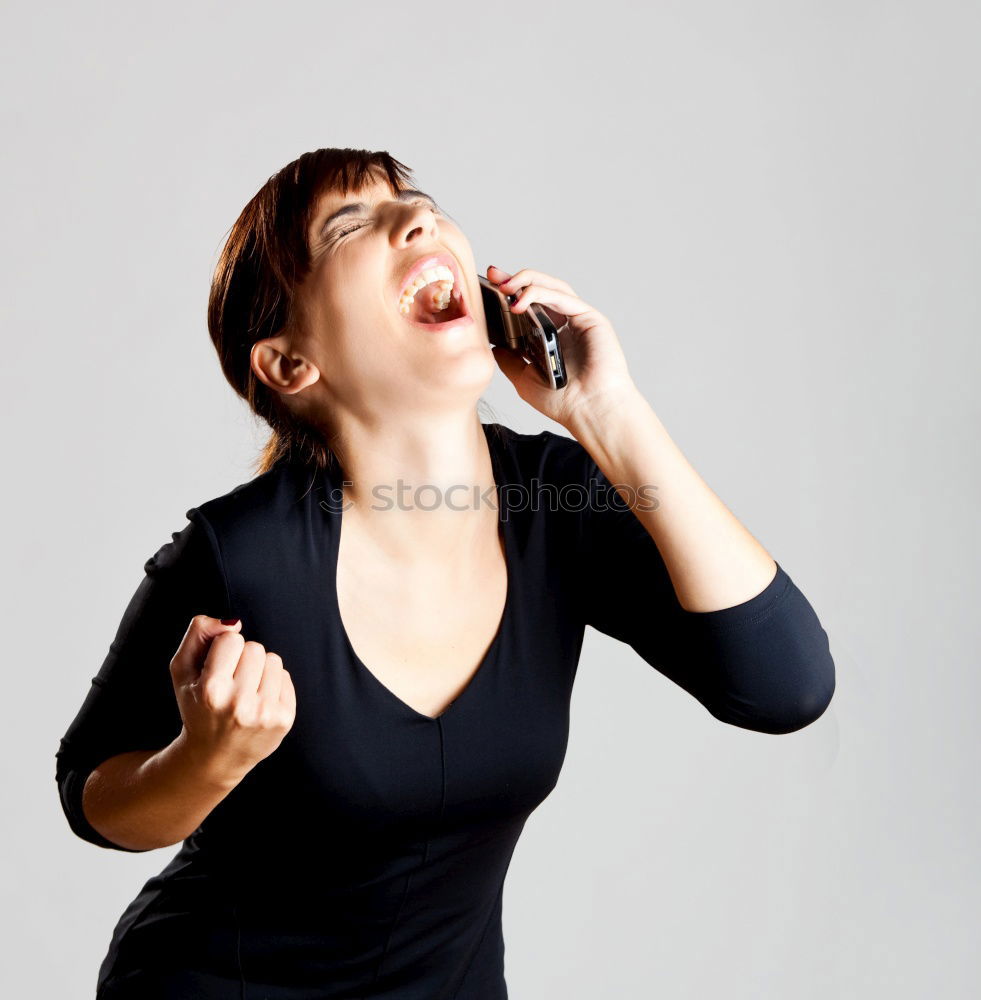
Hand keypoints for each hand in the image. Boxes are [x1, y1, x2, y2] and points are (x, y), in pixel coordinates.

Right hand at [170, 616, 296, 780]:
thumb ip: (198, 634)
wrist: (215, 756)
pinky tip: (258, 702)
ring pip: (273, 660)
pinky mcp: (284, 720)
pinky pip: (285, 677)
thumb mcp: (183, 671)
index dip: (223, 650)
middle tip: (231, 683)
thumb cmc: (197, 707)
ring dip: (260, 670)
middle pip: (255, 647)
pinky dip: (273, 684)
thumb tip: (233, 622)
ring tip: (245, 691)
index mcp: (211, 691)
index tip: (217, 668)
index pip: (231, 639)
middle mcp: (239, 704)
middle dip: (243, 659)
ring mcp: (264, 713)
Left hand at [485, 264, 637, 427]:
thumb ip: (510, 360)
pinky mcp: (591, 318)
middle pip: (540, 290)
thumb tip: (494, 344)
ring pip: (552, 287)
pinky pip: (563, 297)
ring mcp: (579, 320)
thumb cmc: (564, 402)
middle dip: (515, 279)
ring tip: (504, 286)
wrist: (589, 412)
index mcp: (552, 337)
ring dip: (527, 281)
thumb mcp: (524, 379)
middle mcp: (566, 325)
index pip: (529, 306)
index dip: (510, 293)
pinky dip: (541, 293)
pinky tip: (521, 300)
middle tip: (493, 276)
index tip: (488, 285)